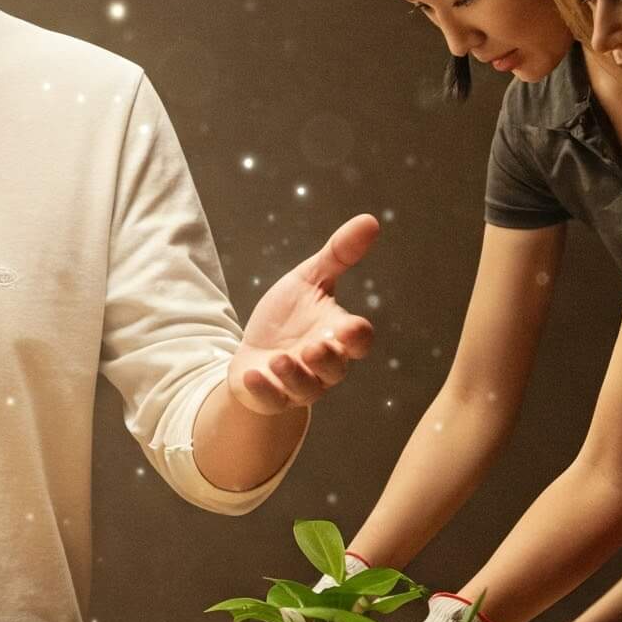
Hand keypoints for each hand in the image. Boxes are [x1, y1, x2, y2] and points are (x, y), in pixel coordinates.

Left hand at [227, 214, 378, 415]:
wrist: (255, 349)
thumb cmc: (289, 315)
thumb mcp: (309, 279)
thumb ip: (338, 254)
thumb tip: (370, 220)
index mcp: (337, 335)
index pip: (359, 340)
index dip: (357, 338)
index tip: (350, 328)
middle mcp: (323, 365)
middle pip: (336, 369)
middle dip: (327, 360)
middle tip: (314, 347)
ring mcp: (298, 384)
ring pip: (307, 389)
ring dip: (295, 375)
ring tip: (281, 359)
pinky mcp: (271, 397)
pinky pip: (272, 401)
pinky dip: (264, 390)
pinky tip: (251, 375)